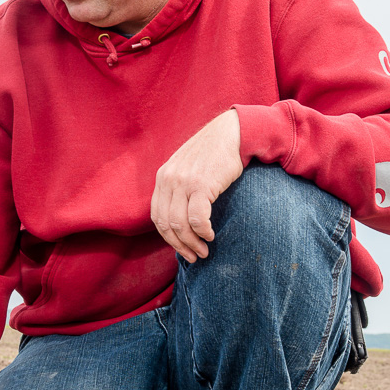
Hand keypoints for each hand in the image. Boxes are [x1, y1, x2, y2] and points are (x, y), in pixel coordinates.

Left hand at [151, 110, 243, 262]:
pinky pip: (197, 218)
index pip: (157, 216)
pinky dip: (203, 231)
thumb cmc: (214, 154)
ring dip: (192, 242)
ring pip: (180, 224)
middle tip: (194, 256)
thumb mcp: (188, 168)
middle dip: (180, 245)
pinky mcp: (201, 184)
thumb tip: (180, 218)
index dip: (169, 237)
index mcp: (163, 177)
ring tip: (204, 250)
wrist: (232, 133)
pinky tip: (210, 235)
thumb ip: (179, 188)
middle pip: (166, 224)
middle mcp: (169, 179)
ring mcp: (184, 182)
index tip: (182, 248)